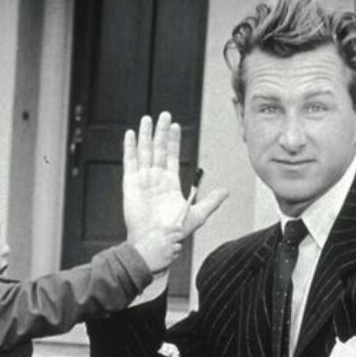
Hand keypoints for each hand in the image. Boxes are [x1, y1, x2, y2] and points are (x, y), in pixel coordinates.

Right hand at [123, 112, 228, 249]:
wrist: (155, 241)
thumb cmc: (174, 232)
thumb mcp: (197, 214)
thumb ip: (211, 201)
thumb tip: (226, 192)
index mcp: (170, 184)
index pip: (171, 156)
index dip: (173, 140)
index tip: (175, 126)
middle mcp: (156, 179)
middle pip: (158, 149)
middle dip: (161, 132)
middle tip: (164, 115)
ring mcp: (143, 180)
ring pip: (145, 151)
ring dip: (146, 135)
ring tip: (148, 118)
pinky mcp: (131, 184)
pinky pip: (130, 162)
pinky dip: (130, 147)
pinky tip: (131, 134)